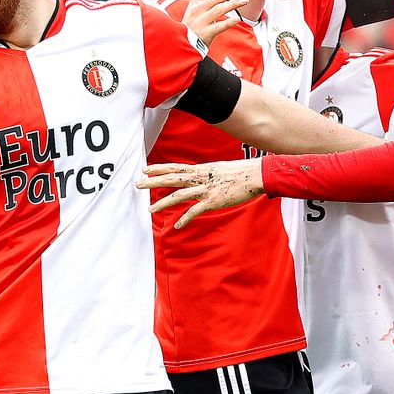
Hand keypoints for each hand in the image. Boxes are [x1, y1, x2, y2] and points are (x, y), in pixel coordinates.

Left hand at [139, 159, 264, 227]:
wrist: (255, 175)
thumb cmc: (241, 172)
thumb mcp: (220, 168)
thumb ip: (208, 173)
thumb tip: (201, 176)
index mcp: (202, 169)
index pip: (176, 167)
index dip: (160, 168)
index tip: (146, 169)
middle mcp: (201, 177)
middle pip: (172, 179)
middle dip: (153, 182)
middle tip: (138, 184)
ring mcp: (206, 189)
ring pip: (179, 195)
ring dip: (163, 202)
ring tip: (151, 209)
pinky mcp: (213, 201)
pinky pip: (195, 211)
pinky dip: (185, 218)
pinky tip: (177, 225)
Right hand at [183, 0, 251, 46]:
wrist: (183, 42)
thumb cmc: (194, 24)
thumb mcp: (197, 9)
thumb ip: (210, 0)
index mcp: (196, 0)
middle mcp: (197, 8)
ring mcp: (201, 20)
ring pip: (220, 8)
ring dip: (235, 2)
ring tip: (246, 0)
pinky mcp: (205, 33)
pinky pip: (219, 26)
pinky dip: (229, 22)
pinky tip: (238, 19)